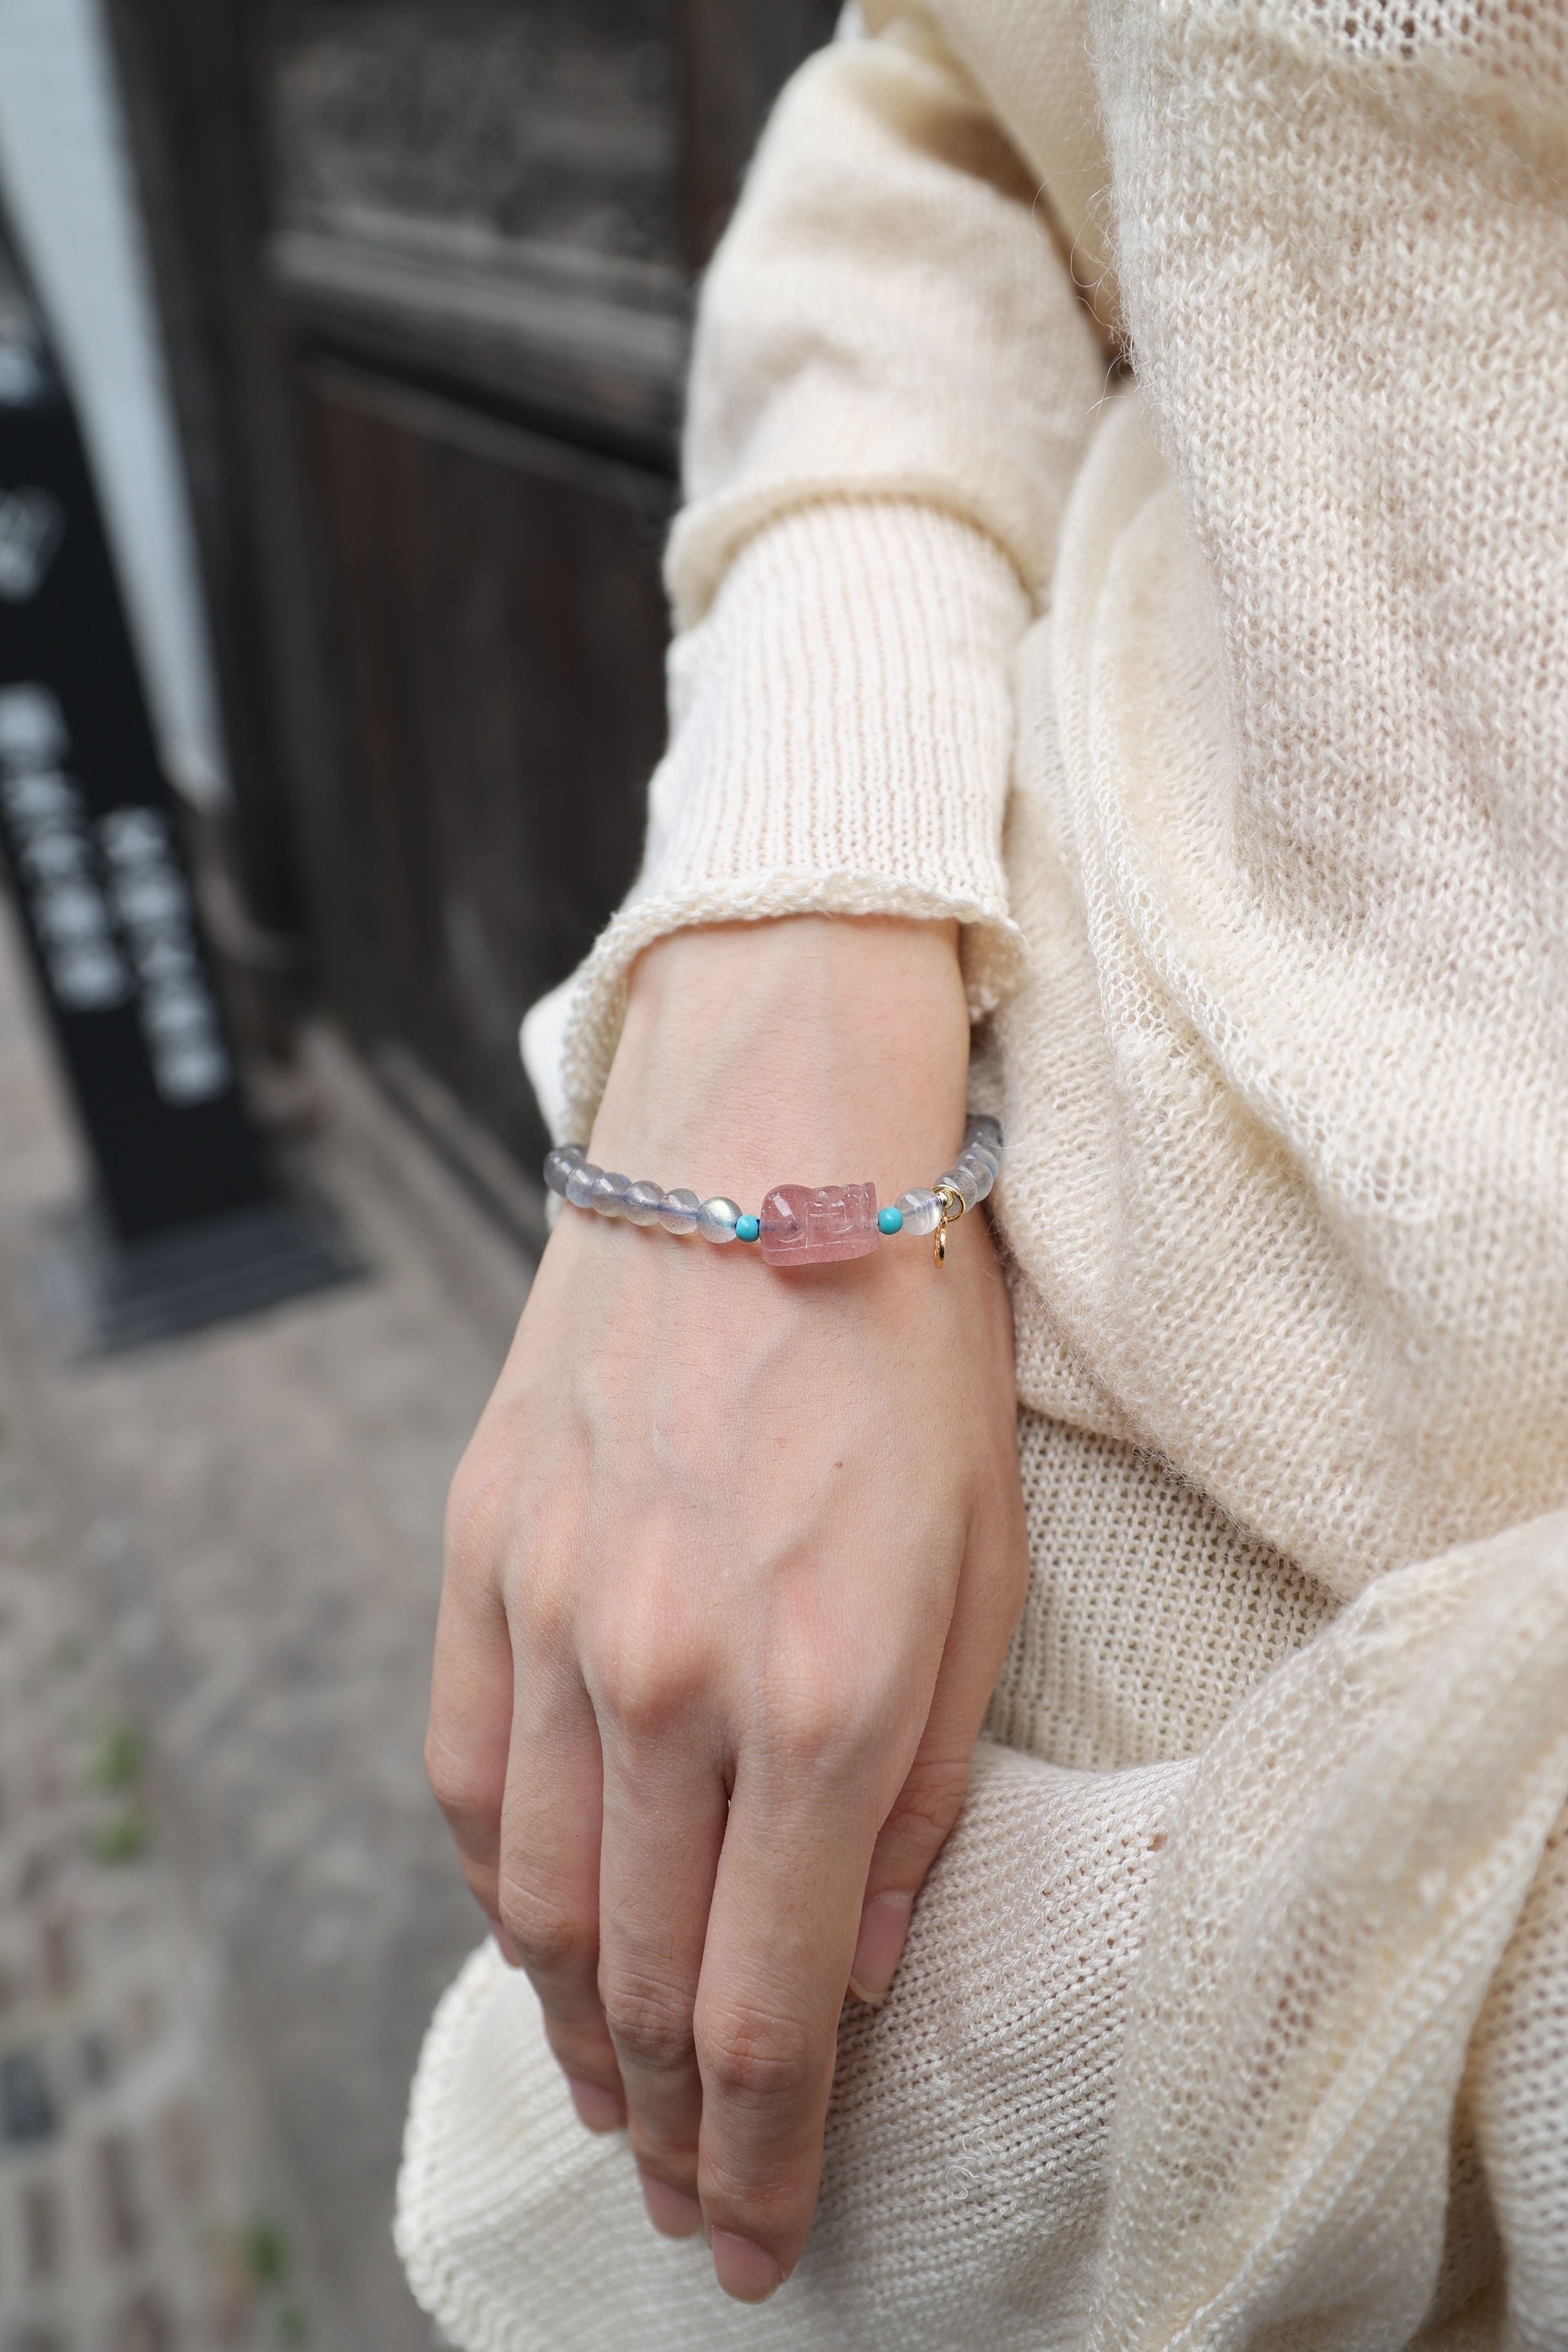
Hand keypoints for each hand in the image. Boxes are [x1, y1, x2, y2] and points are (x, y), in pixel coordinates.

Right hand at [425, 918, 1028, 2301]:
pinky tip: (539, 1936)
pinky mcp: (480, 1554)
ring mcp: (554, 1614)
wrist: (767, 1156)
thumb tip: (858, 1971)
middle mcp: (671, 1677)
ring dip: (575, 2032)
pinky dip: (500, 1889)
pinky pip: (467, 1776)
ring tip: (615, 2103)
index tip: (761, 2234)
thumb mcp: (983, 1575)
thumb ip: (923, 1791)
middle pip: (644, 1982)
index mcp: (827, 1691)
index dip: (763, 2156)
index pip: (770, 2006)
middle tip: (691, 2205)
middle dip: (673, 2128)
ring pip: (538, 1904)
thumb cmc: (912, 1356)